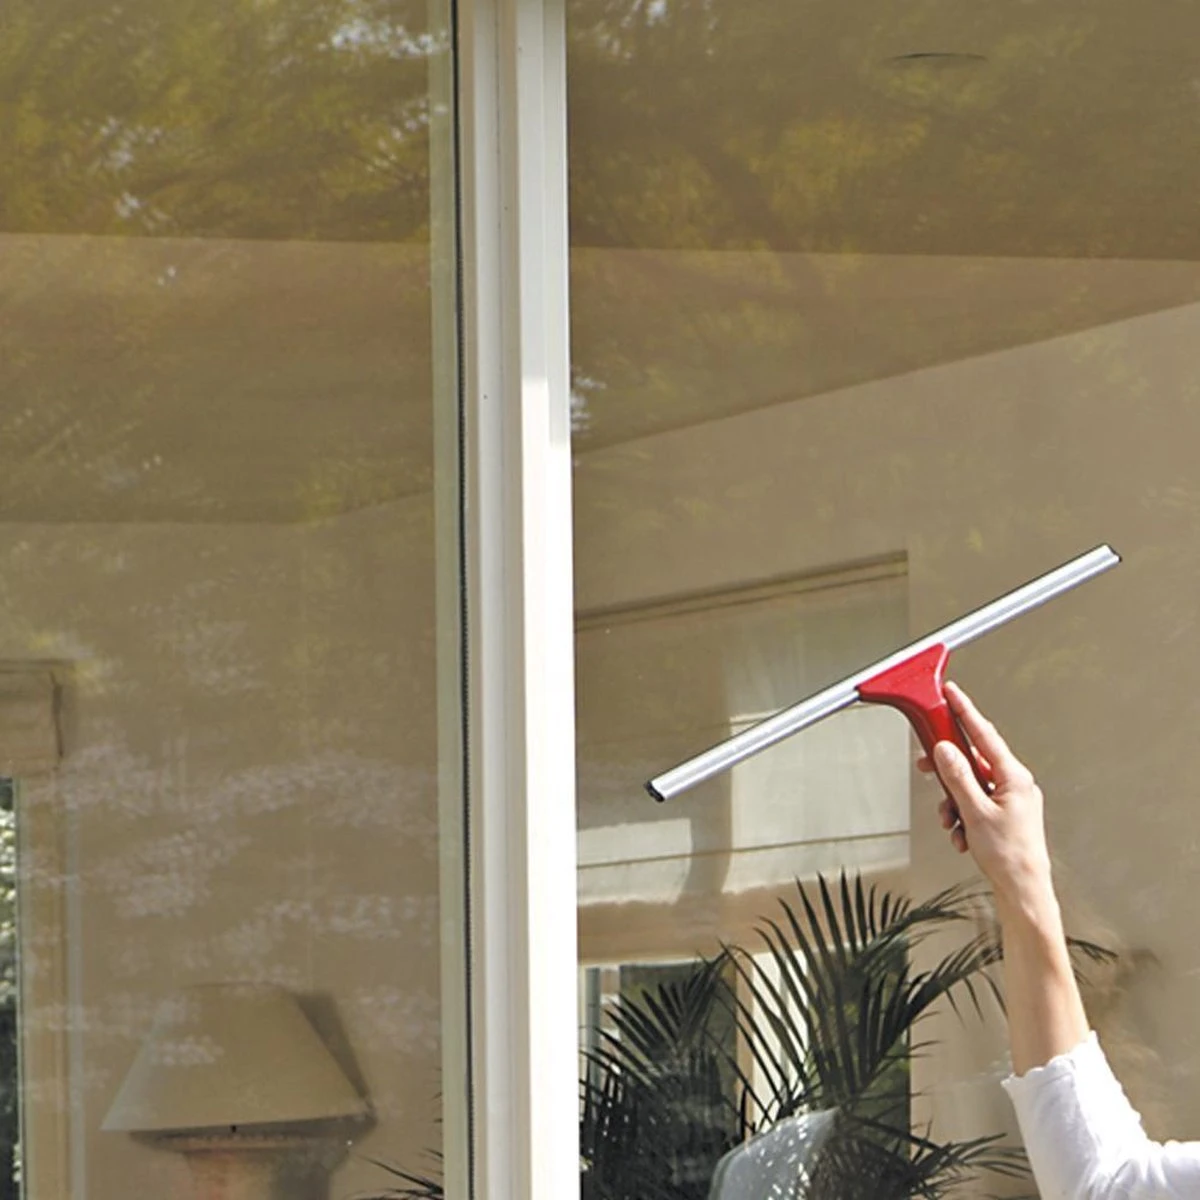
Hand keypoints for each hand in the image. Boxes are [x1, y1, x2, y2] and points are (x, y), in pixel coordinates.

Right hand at [918, 682, 1053, 910]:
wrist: (1023, 890)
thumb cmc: (1009, 856)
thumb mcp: (975, 813)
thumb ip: (958, 777)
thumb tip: (946, 750)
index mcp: (1014, 777)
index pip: (984, 735)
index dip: (965, 711)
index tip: (951, 694)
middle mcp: (1015, 784)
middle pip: (973, 760)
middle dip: (948, 769)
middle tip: (927, 764)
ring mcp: (1010, 799)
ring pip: (970, 785)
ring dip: (953, 801)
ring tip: (950, 821)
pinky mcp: (1003, 814)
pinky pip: (974, 803)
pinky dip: (961, 815)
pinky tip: (960, 835)